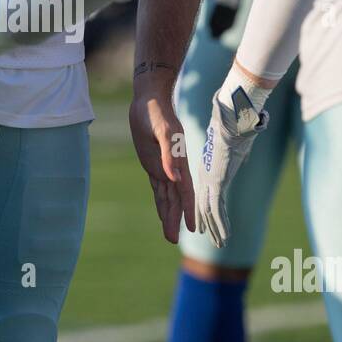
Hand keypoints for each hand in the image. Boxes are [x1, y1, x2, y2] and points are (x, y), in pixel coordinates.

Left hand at [129, 75, 194, 243]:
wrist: (149, 100)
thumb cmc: (156, 113)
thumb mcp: (163, 131)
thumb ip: (169, 154)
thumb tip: (174, 178)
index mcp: (178, 161)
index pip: (184, 191)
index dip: (188, 209)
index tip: (192, 228)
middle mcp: (173, 167)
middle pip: (175, 199)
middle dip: (175, 219)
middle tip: (173, 240)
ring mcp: (163, 166)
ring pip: (166, 197)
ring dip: (168, 215)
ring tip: (169, 235)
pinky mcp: (153, 163)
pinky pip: (158, 188)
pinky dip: (161, 202)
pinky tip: (163, 213)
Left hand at [195, 86, 267, 247]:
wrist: (231, 120)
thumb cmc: (236, 127)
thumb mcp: (237, 142)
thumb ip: (240, 149)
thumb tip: (248, 146)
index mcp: (209, 168)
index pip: (205, 195)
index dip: (206, 211)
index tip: (207, 224)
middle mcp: (206, 176)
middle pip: (204, 206)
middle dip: (209, 224)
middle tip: (214, 240)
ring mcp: (209, 179)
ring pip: (208, 211)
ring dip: (215, 229)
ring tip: (220, 244)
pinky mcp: (215, 181)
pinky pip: (215, 208)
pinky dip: (219, 224)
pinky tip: (224, 237)